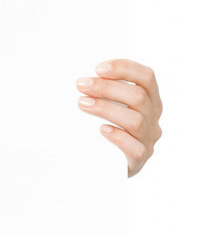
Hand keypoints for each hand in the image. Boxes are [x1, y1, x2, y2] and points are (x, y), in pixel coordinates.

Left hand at [75, 59, 161, 177]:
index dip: (125, 68)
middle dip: (107, 88)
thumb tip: (82, 78)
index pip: (147, 77)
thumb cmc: (105, 128)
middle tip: (81, 85)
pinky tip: (102, 130)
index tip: (98, 68)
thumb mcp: (109, 105)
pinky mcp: (139, 160)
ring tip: (83, 104)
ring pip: (136, 120)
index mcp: (149, 100)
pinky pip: (135, 148)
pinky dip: (118, 137)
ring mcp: (148, 140)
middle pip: (138, 97)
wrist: (106, 166)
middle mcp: (153, 118)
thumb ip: (103, 91)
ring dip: (107, 109)